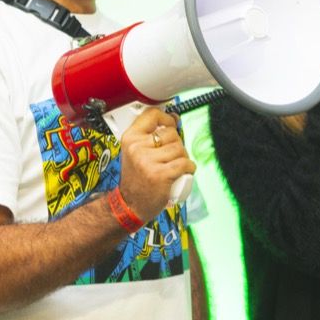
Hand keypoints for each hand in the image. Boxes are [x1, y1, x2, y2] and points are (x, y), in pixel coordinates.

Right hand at [117, 107, 195, 221]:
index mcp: (130, 138)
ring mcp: (148, 161)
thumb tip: (173, 119)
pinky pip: (185, 163)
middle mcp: (137, 147)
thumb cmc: (136, 178)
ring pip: (180, 149)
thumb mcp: (133, 152)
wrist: (130, 204)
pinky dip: (189, 168)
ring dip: (183, 158)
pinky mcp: (161, 174)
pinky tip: (184, 172)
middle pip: (171, 133)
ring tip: (174, 166)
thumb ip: (147, 136)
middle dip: (177, 144)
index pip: (152, 115)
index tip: (172, 123)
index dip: (167, 118)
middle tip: (170, 156)